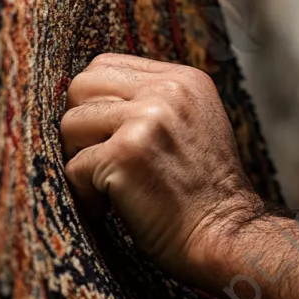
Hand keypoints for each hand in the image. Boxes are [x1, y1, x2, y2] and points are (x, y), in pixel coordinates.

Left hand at [60, 53, 260, 285]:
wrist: (227, 234)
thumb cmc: (204, 189)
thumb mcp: (194, 122)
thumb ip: (155, 100)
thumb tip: (91, 97)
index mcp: (183, 78)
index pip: (106, 65)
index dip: (96, 102)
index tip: (109, 135)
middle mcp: (167, 90)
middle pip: (82, 85)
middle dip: (80, 126)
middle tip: (100, 158)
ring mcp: (146, 120)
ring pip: (70, 123)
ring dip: (80, 158)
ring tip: (108, 182)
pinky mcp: (125, 154)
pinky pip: (73, 167)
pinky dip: (85, 194)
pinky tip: (110, 206)